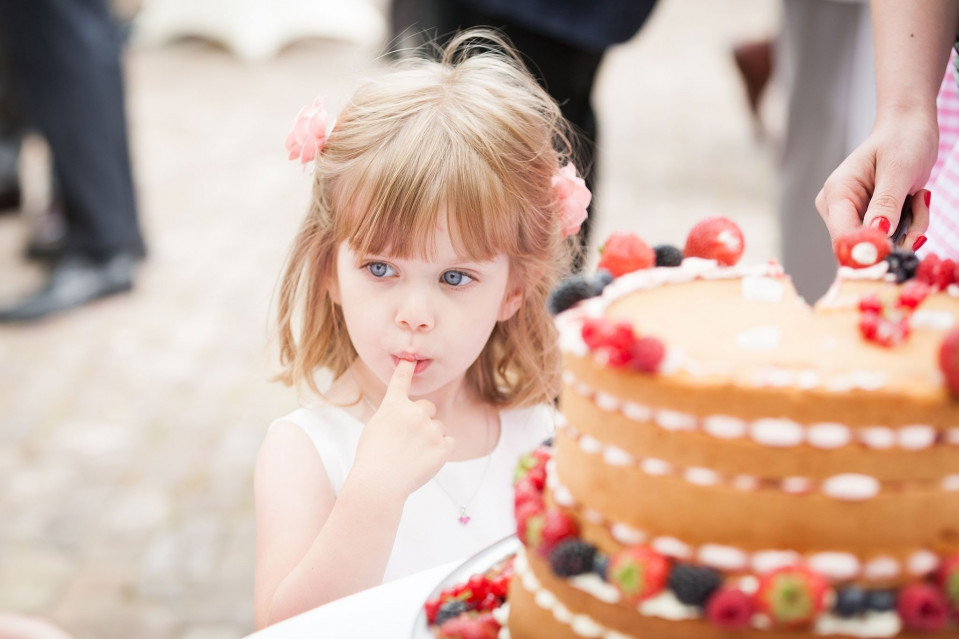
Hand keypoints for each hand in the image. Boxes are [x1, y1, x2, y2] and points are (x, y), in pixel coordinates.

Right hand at [351, 360, 454, 498]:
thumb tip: (407, 419)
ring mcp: (430, 428)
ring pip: (438, 428)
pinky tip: (425, 461)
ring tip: (414, 456)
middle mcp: (414, 412)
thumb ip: (393, 417)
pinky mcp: (443, 446)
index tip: (411, 357)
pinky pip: (449, 442)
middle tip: (409, 441)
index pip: (401, 381)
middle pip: (427, 408)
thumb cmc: (371, 459)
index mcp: (393, 406)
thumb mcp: (374, 429)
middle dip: (422, 420)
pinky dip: (441, 451)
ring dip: (431, 438)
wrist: (379, 482)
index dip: (407, 368)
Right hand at [816, 111, 937, 247]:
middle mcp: (838, 209)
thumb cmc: (901, 140)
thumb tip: (877, 234)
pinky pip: (891, 237)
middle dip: (897, 237)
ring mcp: (853, 215)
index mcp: (837, 193)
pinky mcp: (869, 219)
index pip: (844, 236)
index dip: (869, 249)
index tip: (898, 251)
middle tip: (918, 206)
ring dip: (909, 229)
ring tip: (918, 198)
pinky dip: (910, 226)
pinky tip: (914, 201)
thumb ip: (885, 203)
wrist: (908, 128)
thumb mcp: (898, 170)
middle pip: (863, 245)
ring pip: (881, 244)